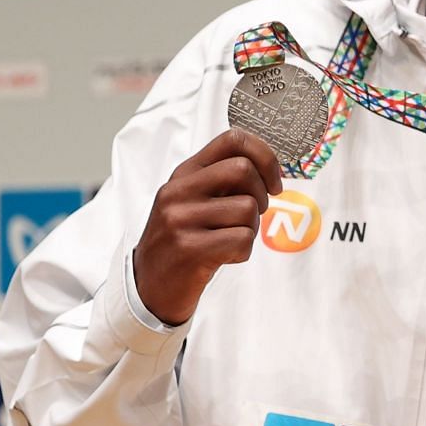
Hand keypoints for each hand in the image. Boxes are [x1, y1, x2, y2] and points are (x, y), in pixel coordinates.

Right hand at [131, 129, 283, 325]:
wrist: (151, 285)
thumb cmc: (185, 239)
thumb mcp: (195, 200)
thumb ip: (224, 180)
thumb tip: (270, 167)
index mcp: (184, 174)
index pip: (231, 140)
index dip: (265, 156)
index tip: (273, 181)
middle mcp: (178, 191)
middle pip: (243, 170)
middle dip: (261, 195)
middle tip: (253, 215)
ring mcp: (180, 218)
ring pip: (247, 209)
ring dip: (251, 229)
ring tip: (229, 240)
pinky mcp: (189, 248)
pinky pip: (243, 239)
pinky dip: (243, 251)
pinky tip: (223, 257)